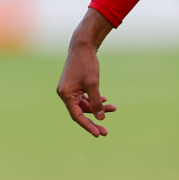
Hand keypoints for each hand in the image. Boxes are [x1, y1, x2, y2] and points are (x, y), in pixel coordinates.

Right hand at [56, 10, 116, 136]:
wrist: (83, 46)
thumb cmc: (87, 64)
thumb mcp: (93, 84)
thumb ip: (96, 102)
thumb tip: (100, 118)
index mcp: (65, 95)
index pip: (77, 116)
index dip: (88, 126)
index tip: (98, 134)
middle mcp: (65, 93)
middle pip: (80, 112)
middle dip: (94, 120)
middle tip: (106, 131)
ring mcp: (69, 89)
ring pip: (84, 104)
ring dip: (97, 107)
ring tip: (114, 108)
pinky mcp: (74, 85)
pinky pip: (84, 97)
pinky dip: (94, 99)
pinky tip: (105, 100)